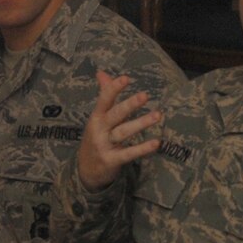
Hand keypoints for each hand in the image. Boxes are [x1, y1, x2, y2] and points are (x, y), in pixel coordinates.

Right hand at [76, 70, 162, 190]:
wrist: (84, 170)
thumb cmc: (96, 138)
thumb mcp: (97, 117)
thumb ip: (103, 95)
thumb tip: (102, 73)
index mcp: (96, 117)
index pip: (104, 100)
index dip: (114, 88)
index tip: (126, 78)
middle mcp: (99, 129)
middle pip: (115, 115)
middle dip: (129, 105)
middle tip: (145, 95)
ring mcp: (104, 146)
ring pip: (123, 132)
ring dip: (141, 123)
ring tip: (158, 115)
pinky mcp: (112, 161)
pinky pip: (128, 154)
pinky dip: (142, 149)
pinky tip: (156, 143)